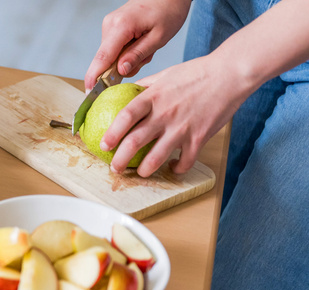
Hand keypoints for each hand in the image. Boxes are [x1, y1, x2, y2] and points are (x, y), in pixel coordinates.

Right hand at [84, 0, 190, 89]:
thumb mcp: (158, 37)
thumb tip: (120, 71)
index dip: (94, 76)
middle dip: (124, 66)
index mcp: (121, 26)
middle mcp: (109, 25)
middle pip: (107, 58)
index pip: (103, 57)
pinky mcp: (111, 27)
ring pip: (112, 55)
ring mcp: (109, 25)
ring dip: (128, 58)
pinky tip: (141, 42)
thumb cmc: (168, 11)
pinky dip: (127, 51)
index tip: (89, 92)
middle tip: (146, 56)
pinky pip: (115, 48)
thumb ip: (137, 55)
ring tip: (146, 46)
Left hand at [99, 55, 247, 176]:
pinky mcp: (199, 138)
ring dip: (144, 170)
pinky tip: (173, 167)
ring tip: (139, 173)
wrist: (230, 74)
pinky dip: (177, 168)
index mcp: (153, 97)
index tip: (103, 145)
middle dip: (120, 159)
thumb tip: (127, 92)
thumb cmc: (198, 72)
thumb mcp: (165, 74)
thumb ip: (146, 86)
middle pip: (135, 142)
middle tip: (115, 167)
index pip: (125, 117)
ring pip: (156, 157)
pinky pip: (185, 161)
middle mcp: (164, 114)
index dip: (111, 133)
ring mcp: (182, 128)